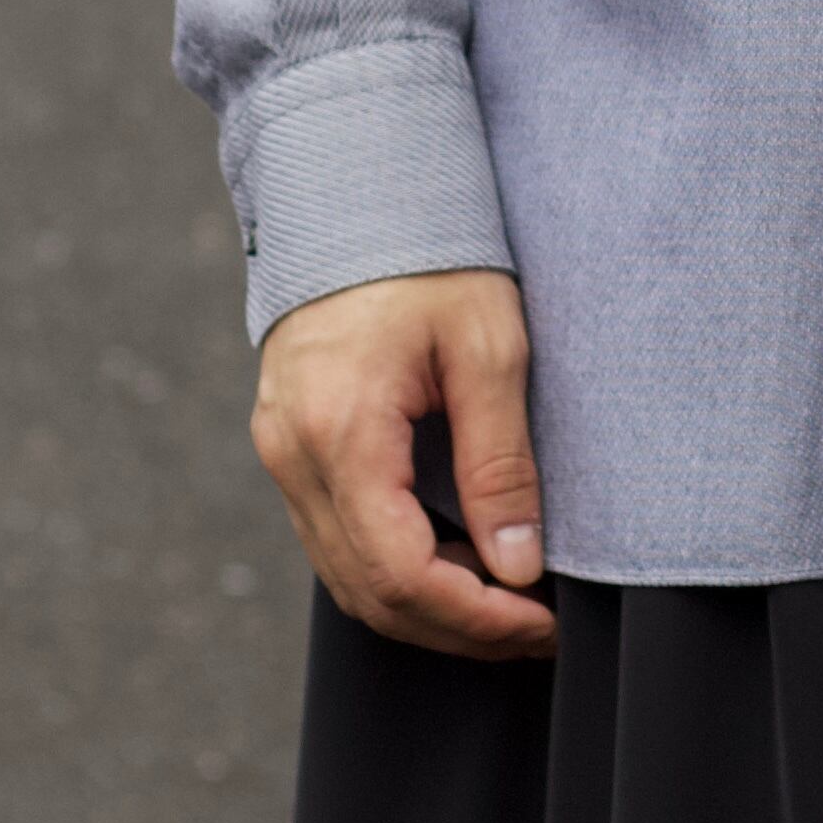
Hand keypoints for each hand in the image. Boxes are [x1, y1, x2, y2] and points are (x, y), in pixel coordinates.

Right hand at [250, 269, 556, 659]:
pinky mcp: (289, 446)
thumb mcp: (488, 346)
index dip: (473, 617)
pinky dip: (395, 571)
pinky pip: (335, 539)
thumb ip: (500, 462)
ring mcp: (281, 453)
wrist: (359, 190)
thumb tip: (518, 567)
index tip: (540, 624)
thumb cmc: (432, 255)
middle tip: (536, 631)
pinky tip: (457, 566)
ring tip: (508, 609)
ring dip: (426, 609)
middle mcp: (293, 455)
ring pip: (346, 577)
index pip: (400, 574)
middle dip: (456, 628)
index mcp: (340, 431)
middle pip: (368, 592)